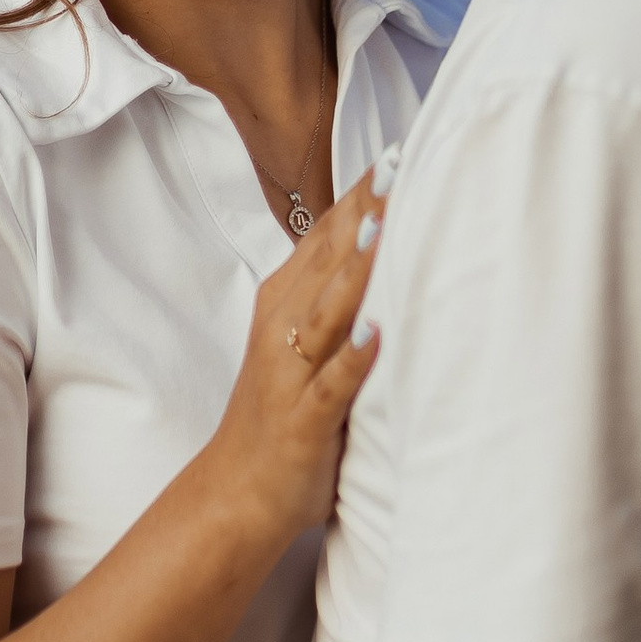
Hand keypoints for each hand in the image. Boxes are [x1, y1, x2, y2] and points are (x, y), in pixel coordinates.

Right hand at [204, 162, 387, 547]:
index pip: (328, 233)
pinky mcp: (304, 418)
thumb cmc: (282, 413)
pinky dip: (354, 358)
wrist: (236, 491)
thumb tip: (384, 241)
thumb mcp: (305, 342)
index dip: (362, 193)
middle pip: (328, 257)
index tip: (402, 151)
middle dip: (365, 212)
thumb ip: (337, 293)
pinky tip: (378, 333)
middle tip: (404, 165)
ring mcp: (291, 372)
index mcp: (285, 301)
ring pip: (328, 309)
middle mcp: (284, 327)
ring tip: (388, 227)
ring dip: (358, 269)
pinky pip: (332, 383)